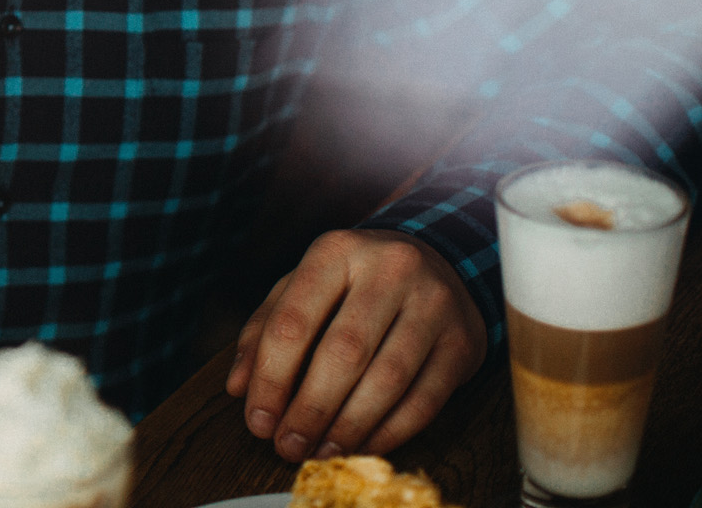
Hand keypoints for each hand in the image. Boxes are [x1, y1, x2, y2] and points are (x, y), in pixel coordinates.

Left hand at [226, 229, 487, 461]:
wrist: (436, 261)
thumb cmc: (352, 282)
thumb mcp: (301, 288)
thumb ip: (264, 331)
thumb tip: (238, 387)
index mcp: (336, 250)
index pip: (293, 321)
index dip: (271, 379)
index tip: (258, 422)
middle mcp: (390, 269)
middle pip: (343, 353)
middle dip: (310, 410)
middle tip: (288, 446)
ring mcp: (434, 304)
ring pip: (387, 380)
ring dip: (349, 427)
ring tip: (321, 451)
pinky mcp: (463, 341)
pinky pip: (425, 399)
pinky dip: (390, 432)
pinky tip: (362, 446)